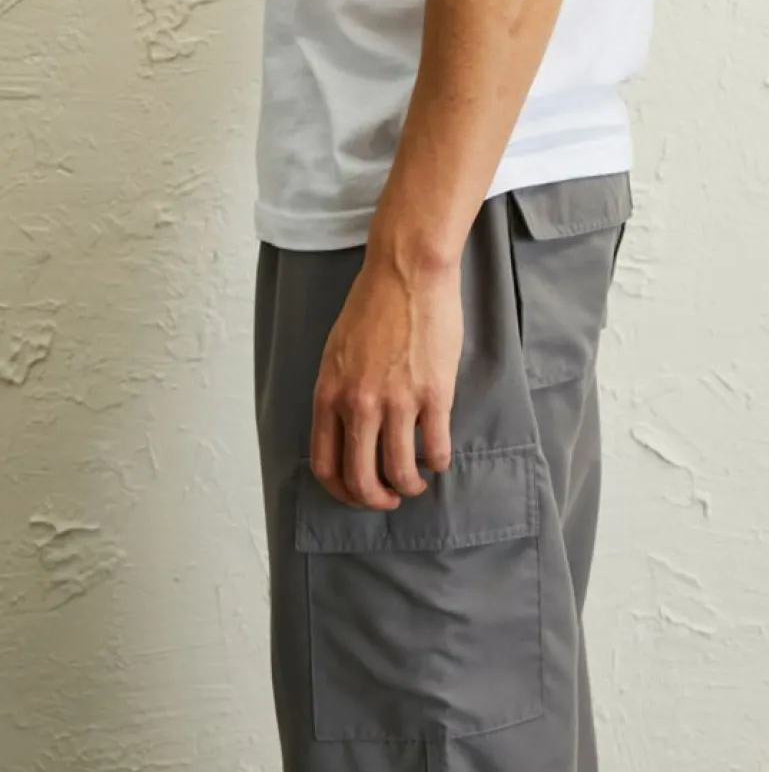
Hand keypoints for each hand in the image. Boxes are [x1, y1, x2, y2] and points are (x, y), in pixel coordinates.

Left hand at [309, 252, 462, 507]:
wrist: (408, 271)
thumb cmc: (373, 304)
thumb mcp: (337, 352)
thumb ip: (338, 392)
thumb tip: (348, 429)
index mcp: (329, 394)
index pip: (326, 465)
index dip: (342, 490)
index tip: (357, 492)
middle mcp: (358, 405)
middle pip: (361, 479)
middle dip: (375, 499)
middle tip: (389, 498)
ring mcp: (397, 402)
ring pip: (399, 470)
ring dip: (409, 486)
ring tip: (416, 481)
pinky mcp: (433, 394)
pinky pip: (435, 447)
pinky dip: (438, 462)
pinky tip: (439, 457)